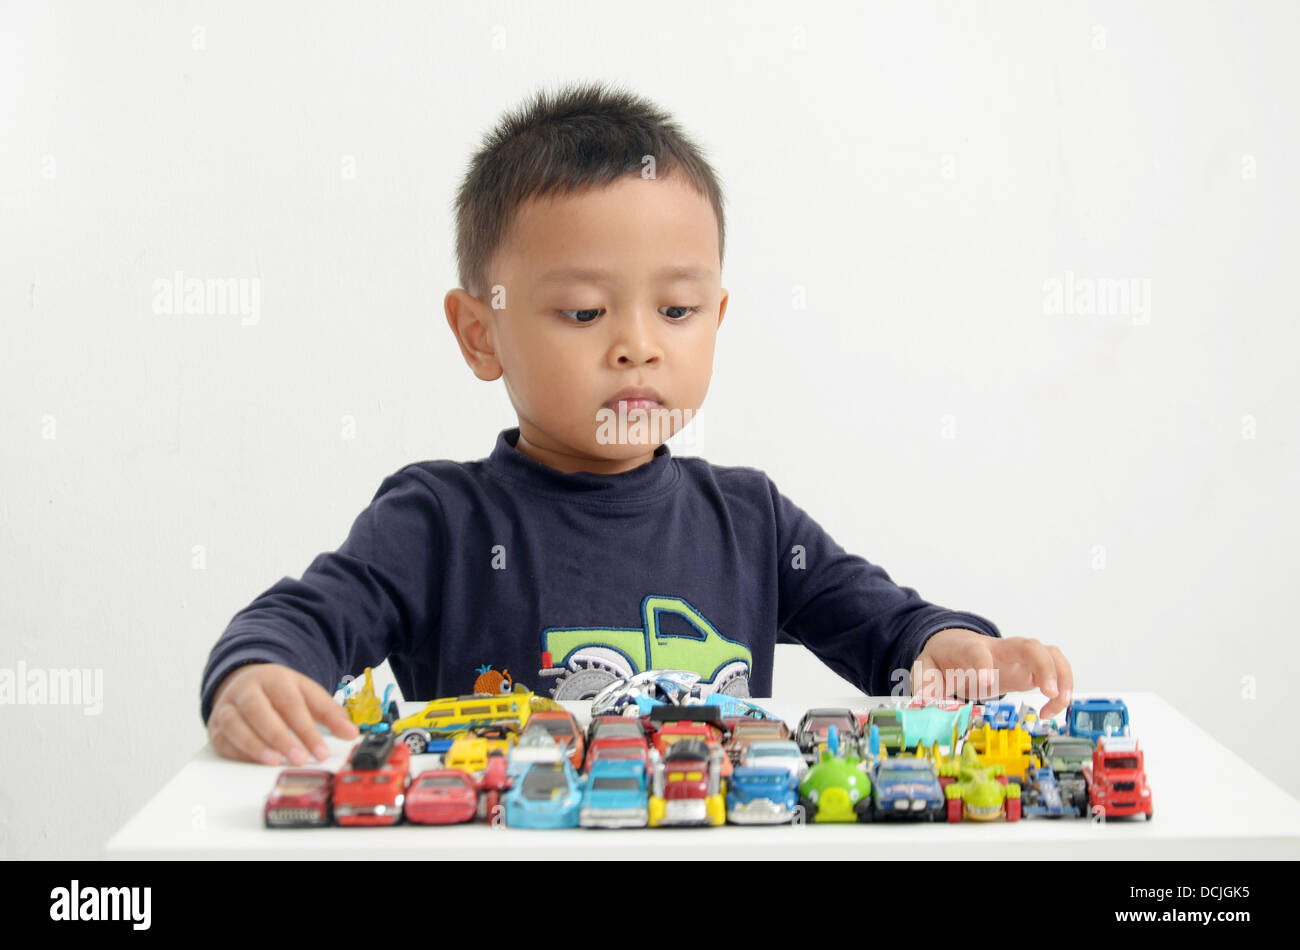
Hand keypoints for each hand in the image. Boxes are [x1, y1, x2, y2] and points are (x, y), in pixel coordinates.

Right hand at [208, 662, 358, 764]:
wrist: (245, 680)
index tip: (321, 751)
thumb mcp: (308, 694)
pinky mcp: (216, 726)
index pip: (291, 704)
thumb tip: (351, 732)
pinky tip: (256, 762)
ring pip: (235, 724)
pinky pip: (223, 740)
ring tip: (274, 762)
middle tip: (299, 758)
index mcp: (274, 679)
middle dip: (279, 736)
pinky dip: (238, 753)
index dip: (307, 729)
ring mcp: (228, 707)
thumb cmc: (279, 691)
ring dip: (254, 745)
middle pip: (259, 710)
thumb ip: (330, 713)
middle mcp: (247, 690)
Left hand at [910, 628, 1073, 718]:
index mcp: (968, 649)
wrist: (953, 647)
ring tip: (1060, 702)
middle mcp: (998, 650)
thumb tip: (925, 707)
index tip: (986, 681)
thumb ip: (925, 688)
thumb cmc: (942, 660)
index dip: (982, 663)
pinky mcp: (1029, 669)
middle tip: (1049, 691)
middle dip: (1043, 665)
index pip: (977, 651)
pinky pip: (1055, 669)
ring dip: (1062, 675)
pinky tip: (1052, 710)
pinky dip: (1062, 687)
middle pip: (1027, 644)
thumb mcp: (925, 671)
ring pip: (1049, 653)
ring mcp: (1017, 657)